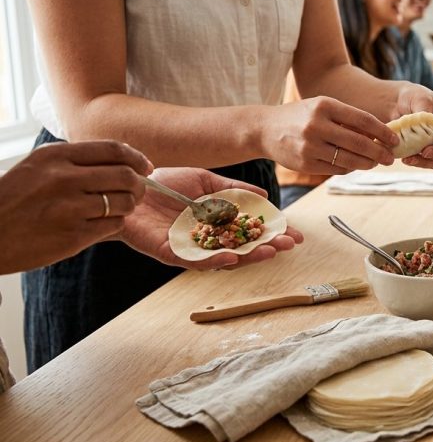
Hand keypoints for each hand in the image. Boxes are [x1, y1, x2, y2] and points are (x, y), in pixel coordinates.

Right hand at [0, 141, 150, 273]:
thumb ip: (74, 161)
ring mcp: (69, 208)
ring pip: (124, 202)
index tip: (146, 166)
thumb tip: (123, 160)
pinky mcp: (73, 236)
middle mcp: (64, 179)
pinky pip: (113, 225)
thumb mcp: (37, 167)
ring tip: (119, 208)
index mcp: (55, 156)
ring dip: (128, 205)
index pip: (113, 149)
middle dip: (139, 184)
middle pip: (126, 175)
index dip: (137, 158)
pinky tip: (103, 224)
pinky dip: (115, 224)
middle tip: (138, 190)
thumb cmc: (12, 200)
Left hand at [119, 168, 303, 269]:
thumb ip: (233, 190)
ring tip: (269, 251)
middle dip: (268, 246)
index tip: (295, 233)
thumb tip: (265, 198)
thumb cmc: (164, 183)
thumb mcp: (205, 180)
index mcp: (218, 223)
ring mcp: (191, 248)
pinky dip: (216, 261)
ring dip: (249, 256)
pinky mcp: (171, 254)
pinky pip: (196, 261)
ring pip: (226, 259)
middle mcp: (208, 239)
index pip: (252, 231)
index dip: (273, 233)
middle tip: (288, 244)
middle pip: (245, 248)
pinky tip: (233, 257)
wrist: (129, 184)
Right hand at [263, 96, 396, 175]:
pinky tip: (354, 164)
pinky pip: (335, 169)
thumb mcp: (322, 107)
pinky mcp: (305, 163)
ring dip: (366, 163)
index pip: (363, 120)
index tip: (395, 140)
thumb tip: (379, 134)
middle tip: (390, 157)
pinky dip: (348, 168)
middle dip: (379, 152)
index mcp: (325, 106)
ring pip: (349, 159)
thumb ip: (347, 118)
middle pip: (359, 143)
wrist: (265, 129)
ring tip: (375, 162)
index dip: (383, 132)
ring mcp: (310, 146)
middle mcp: (317, 125)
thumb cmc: (300, 116)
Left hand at [393, 84, 432, 167]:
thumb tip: (425, 126)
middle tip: (425, 152)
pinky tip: (406, 158)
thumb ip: (425, 111)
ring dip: (426, 161)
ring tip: (411, 157)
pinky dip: (417, 162)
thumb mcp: (421, 98)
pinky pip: (426, 162)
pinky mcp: (427, 152)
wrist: (398, 104)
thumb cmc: (415, 97)